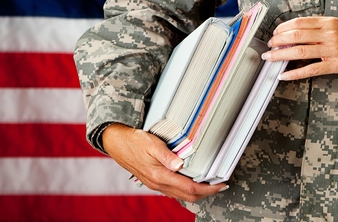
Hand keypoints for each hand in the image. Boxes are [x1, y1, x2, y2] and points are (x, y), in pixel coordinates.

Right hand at [102, 123, 226, 201]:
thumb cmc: (134, 141)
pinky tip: (192, 183)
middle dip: (206, 193)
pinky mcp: (154, 182)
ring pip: (181, 195)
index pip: (190, 188)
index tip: (220, 185)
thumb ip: (167, 155)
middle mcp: (158, 184)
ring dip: (197, 193)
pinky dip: (186, 190)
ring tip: (210, 185)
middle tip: (220, 186)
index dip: (208, 188)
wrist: (116, 143)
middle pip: (188, 196)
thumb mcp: (152, 144)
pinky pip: (173, 191)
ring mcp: (156, 184)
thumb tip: (180, 164)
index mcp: (160, 176)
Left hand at [262, 16, 337, 80]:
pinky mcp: (336, 65)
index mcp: (329, 22)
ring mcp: (333, 50)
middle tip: (269, 46)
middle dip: (278, 41)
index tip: (275, 33)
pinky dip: (294, 73)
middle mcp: (330, 34)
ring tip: (271, 58)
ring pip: (299, 52)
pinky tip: (284, 75)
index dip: (283, 28)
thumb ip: (319, 28)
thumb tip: (296, 33)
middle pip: (296, 35)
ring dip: (281, 55)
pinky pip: (310, 69)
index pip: (300, 22)